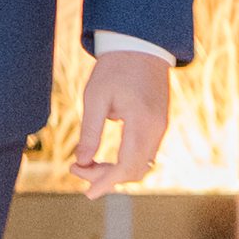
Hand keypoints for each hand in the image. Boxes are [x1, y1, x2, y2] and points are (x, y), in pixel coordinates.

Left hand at [73, 50, 171, 198]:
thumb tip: (81, 161)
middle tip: (77, 170)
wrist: (140, 46)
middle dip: (107, 179)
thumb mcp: (95, 97)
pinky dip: (125, 162)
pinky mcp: (159, 125)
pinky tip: (104, 159)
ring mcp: (161, 128)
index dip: (106, 182)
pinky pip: (144, 154)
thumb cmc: (115, 68)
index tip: (87, 192)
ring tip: (86, 166)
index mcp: (141, 122)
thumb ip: (90, 131)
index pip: (127, 166)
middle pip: (135, 171)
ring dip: (116, 172)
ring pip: (141, 165)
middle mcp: (156, 129)